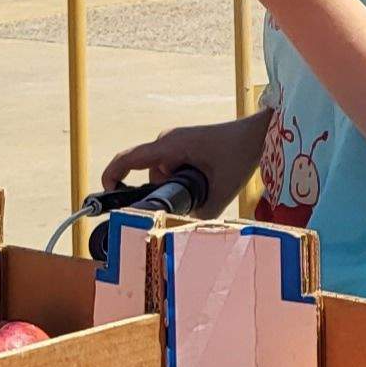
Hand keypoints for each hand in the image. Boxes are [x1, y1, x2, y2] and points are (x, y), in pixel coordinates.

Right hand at [98, 111, 267, 213]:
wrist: (258, 134)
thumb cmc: (239, 156)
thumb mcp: (218, 194)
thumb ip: (195, 216)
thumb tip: (178, 232)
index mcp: (170, 147)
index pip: (128, 160)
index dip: (112, 177)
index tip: (107, 196)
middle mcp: (168, 141)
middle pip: (151, 177)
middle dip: (165, 194)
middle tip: (188, 204)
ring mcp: (175, 142)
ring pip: (163, 175)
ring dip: (178, 187)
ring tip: (207, 189)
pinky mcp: (184, 146)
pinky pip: (173, 168)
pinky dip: (183, 180)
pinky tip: (205, 183)